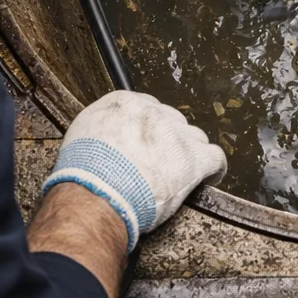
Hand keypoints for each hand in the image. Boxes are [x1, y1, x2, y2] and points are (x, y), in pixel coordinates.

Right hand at [42, 91, 226, 248]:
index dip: (149, 131)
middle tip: (158, 163)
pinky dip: (213, 168)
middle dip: (167, 141)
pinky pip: (215, 158)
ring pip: (193, 137)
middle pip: (171, 122)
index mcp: (126, 103)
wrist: (96, 193)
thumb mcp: (82, 135)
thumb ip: (101, 126)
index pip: (147, 110)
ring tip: (179, 173)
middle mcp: (154, 113)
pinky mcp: (194, 159)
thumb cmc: (84, 173)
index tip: (147, 144)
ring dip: (187, 153)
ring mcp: (176, 135)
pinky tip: (210, 177)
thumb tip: (107, 132)